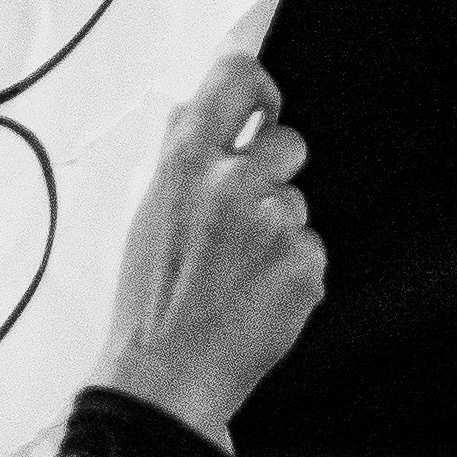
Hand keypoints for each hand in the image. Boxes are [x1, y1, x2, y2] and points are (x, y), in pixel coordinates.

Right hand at [94, 56, 324, 444]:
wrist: (165, 380)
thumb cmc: (151, 305)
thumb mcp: (145, 216)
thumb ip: (176, 157)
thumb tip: (192, 107)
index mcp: (187, 161)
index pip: (238, 76)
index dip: (260, 86)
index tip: (264, 107)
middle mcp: (235, 182)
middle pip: (288, 142)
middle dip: (275, 175)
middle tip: (244, 223)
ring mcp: (276, 224)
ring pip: (299, 204)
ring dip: (280, 232)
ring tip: (240, 275)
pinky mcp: (305, 265)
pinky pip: (312, 251)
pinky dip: (292, 273)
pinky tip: (258, 300)